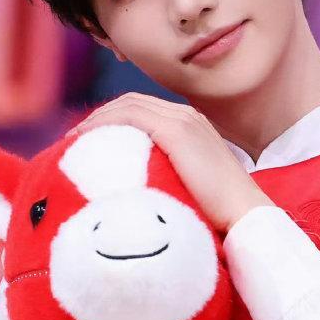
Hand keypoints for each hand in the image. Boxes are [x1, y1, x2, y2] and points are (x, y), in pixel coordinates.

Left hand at [68, 93, 269, 233]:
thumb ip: (170, 181)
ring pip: (127, 106)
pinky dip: (104, 124)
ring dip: (96, 120)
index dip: (112, 121)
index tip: (88, 142)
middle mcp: (187, 116)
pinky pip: (130, 117)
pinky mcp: (177, 132)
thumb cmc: (221, 215)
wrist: (246, 215)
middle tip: (73, 141)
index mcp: (192, 126)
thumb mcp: (191, 190)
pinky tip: (85, 141)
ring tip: (72, 142)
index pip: (143, 111)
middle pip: (131, 103)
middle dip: (99, 117)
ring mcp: (183, 120)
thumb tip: (145, 199)